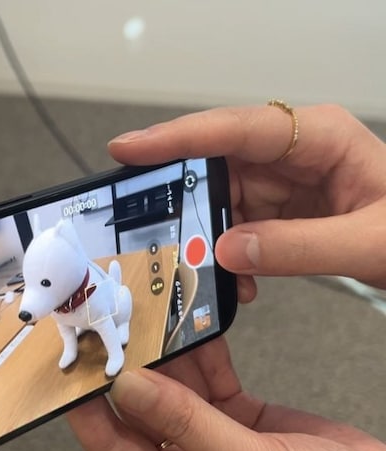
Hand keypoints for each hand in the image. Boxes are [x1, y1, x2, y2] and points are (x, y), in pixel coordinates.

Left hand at [67, 338, 385, 450]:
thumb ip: (189, 427)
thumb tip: (131, 389)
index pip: (113, 445)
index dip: (87, 405)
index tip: (75, 363)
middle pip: (140, 410)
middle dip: (126, 366)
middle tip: (114, 324)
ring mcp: (214, 441)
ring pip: (174, 389)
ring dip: (164, 352)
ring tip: (149, 316)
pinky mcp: (241, 420)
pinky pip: (210, 380)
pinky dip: (203, 352)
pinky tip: (192, 329)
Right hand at [108, 104, 385, 300]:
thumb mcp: (370, 242)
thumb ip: (299, 248)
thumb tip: (230, 250)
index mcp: (317, 137)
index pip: (234, 129)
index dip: (176, 138)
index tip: (129, 150)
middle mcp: (293, 151)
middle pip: (216, 163)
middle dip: (183, 197)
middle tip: (151, 227)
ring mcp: (285, 180)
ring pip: (220, 197)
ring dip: (207, 235)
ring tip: (199, 266)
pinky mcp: (282, 208)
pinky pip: (238, 224)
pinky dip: (229, 254)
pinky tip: (238, 279)